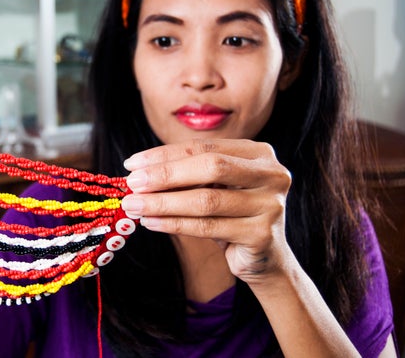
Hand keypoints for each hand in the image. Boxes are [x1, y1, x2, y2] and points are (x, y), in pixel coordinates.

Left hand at [121, 139, 293, 283]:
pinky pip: (208, 227)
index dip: (165, 154)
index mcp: (258, 153)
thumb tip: (138, 172)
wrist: (265, 258)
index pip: (204, 147)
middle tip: (132, 183)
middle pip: (210, 167)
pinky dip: (174, 224)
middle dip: (165, 175)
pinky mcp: (261, 235)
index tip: (133, 164)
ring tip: (135, 205)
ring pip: (206, 201)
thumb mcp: (214, 187)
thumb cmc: (231, 215)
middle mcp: (271, 174)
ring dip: (163, 202)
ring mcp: (271, 205)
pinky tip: (151, 222)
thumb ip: (187, 174)